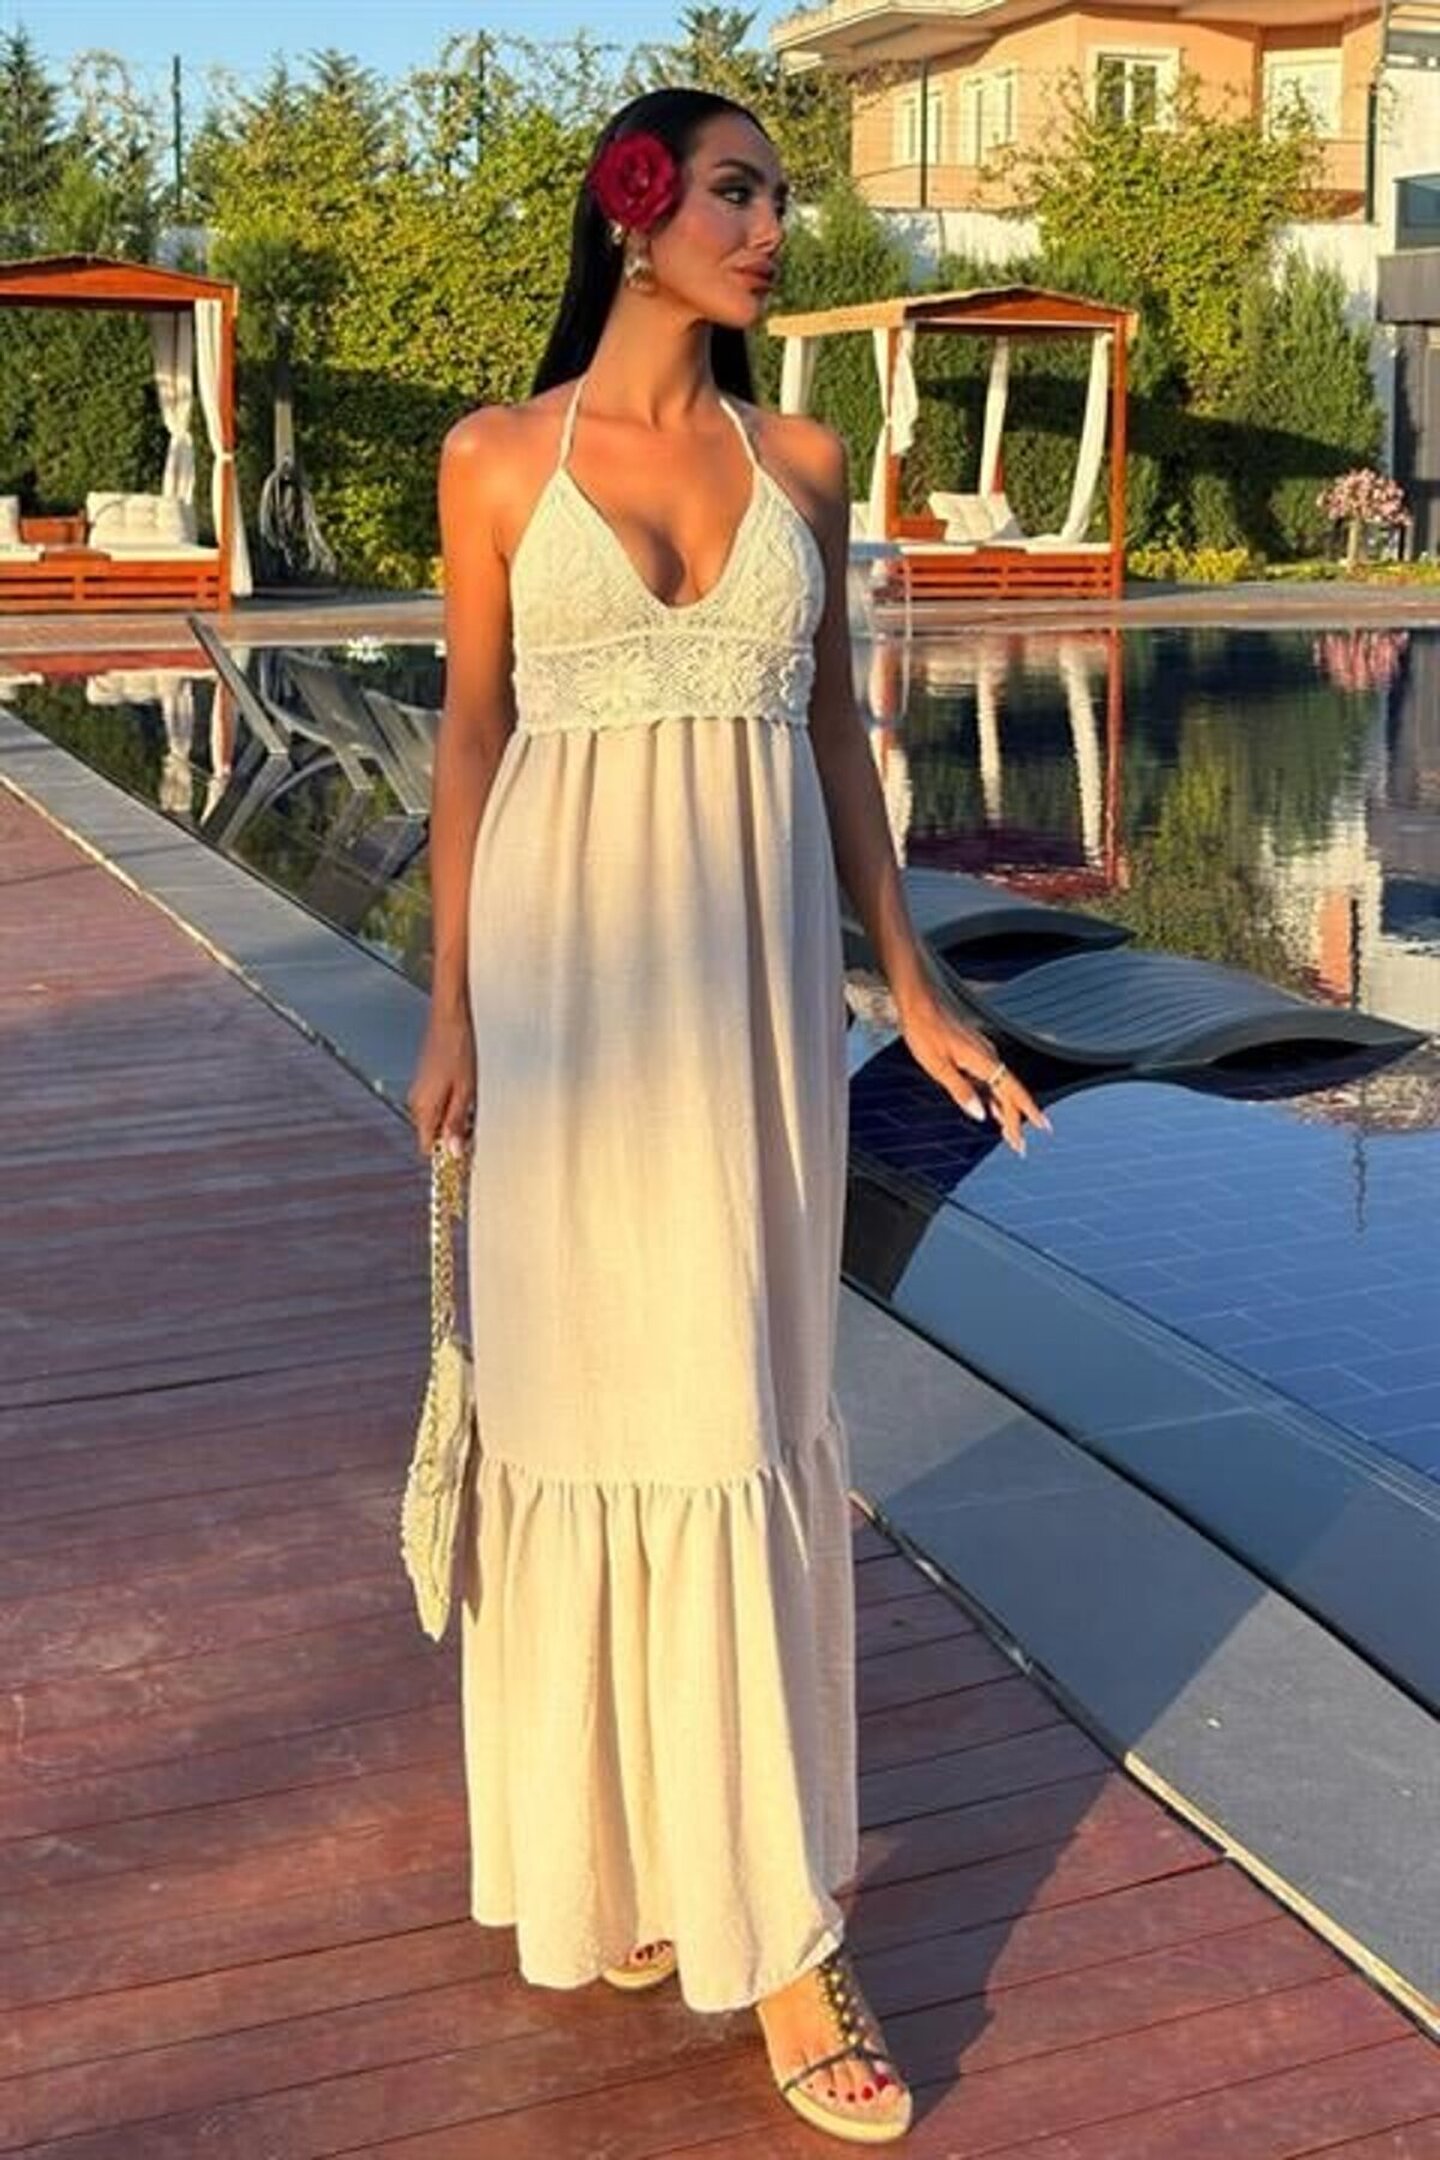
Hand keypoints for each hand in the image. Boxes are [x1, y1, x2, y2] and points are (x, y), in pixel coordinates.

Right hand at [407, 1003, 475, 1159]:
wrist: (451, 1017)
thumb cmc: (460, 1050)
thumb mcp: (465, 1091)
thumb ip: (456, 1122)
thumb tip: (452, 1152)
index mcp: (424, 1108)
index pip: (428, 1148)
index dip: (446, 1155)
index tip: (466, 1155)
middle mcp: (417, 1103)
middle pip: (432, 1136)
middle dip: (453, 1138)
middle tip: (476, 1127)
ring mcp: (421, 1092)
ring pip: (437, 1120)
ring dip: (455, 1121)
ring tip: (474, 1105)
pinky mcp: (427, 1082)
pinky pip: (438, 1105)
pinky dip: (453, 1107)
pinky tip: (468, 1093)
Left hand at [897, 986, 1049, 1156]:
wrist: (919, 1001)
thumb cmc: (924, 1030)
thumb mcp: (937, 1065)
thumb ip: (960, 1090)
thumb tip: (980, 1115)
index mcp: (983, 1061)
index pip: (1012, 1092)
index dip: (1027, 1112)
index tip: (1043, 1129)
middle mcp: (988, 1056)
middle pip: (1009, 1093)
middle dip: (1016, 1121)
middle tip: (1019, 1147)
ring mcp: (981, 1053)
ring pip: (1000, 1087)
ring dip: (1004, 1111)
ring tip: (1008, 1135)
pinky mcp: (972, 1052)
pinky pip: (990, 1079)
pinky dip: (993, 1097)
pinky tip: (990, 1109)